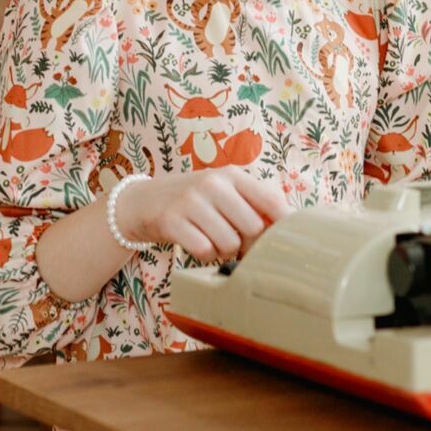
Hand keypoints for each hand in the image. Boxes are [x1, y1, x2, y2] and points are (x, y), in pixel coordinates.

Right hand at [114, 170, 290, 262]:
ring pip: (229, 242)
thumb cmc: (194, 200)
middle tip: (236, 242)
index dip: (281, 224)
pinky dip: (204, 255)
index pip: (271, 199)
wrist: (142, 201)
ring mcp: (191, 201)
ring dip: (224, 251)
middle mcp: (213, 184)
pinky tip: (197, 244)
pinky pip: (204, 251)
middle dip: (248, 243)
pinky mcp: (172, 221)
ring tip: (213, 241)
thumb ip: (252, 203)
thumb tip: (288, 227)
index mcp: (233, 175)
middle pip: (253, 227)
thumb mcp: (223, 191)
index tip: (280, 240)